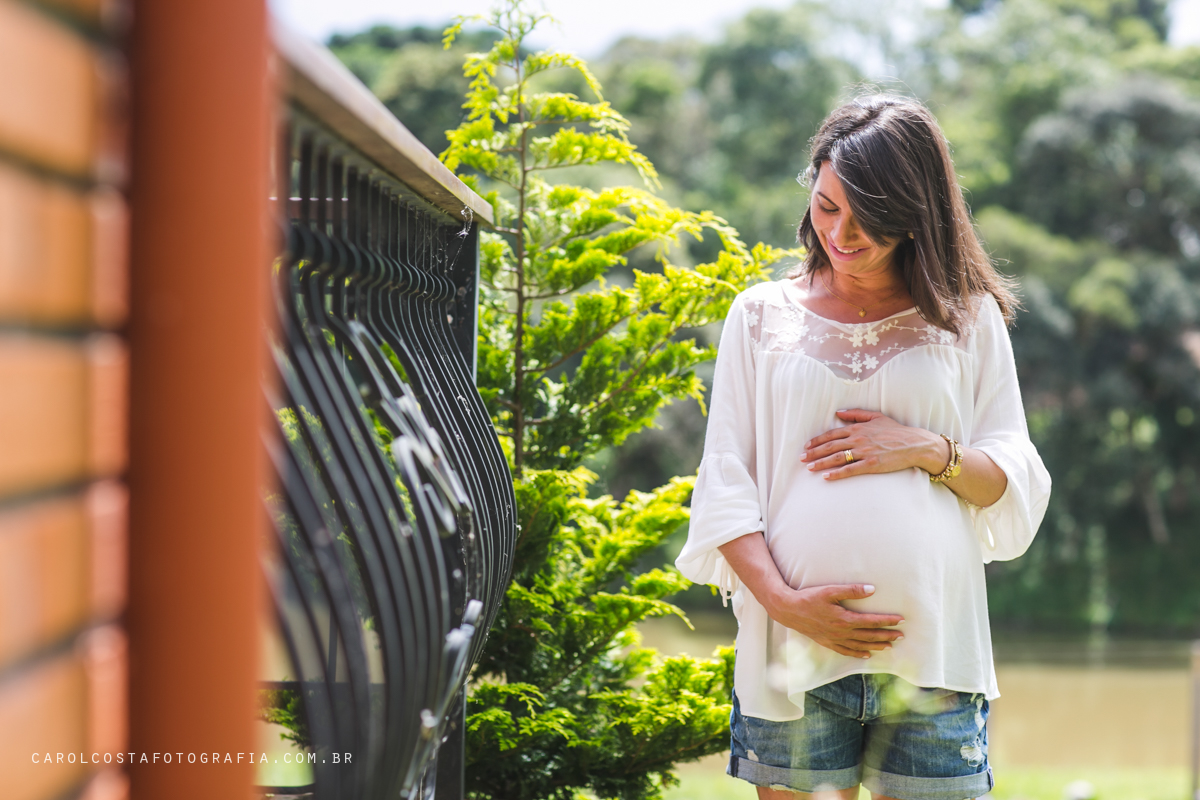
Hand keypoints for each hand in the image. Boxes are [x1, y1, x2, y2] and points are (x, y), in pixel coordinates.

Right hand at [766, 583, 903, 657]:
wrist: (789, 610)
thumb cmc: (809, 598)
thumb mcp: (830, 591)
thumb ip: (851, 590)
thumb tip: (872, 590)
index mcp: (845, 619)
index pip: (872, 621)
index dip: (887, 621)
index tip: (901, 620)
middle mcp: (842, 632)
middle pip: (869, 635)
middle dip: (887, 635)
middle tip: (902, 636)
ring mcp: (835, 639)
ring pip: (860, 645)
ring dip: (876, 646)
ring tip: (890, 646)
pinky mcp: (827, 642)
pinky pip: (846, 651)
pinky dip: (858, 653)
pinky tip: (866, 655)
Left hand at [801, 409, 948, 480]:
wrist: (914, 444)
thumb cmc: (896, 431)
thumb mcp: (876, 417)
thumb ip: (856, 414)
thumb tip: (838, 412)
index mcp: (858, 428)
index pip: (832, 434)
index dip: (818, 440)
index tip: (807, 446)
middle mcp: (858, 439)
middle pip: (830, 446)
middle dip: (814, 453)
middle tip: (801, 458)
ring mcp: (864, 452)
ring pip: (837, 458)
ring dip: (821, 463)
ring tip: (809, 468)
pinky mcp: (871, 464)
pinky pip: (850, 470)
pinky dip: (837, 473)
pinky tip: (826, 477)